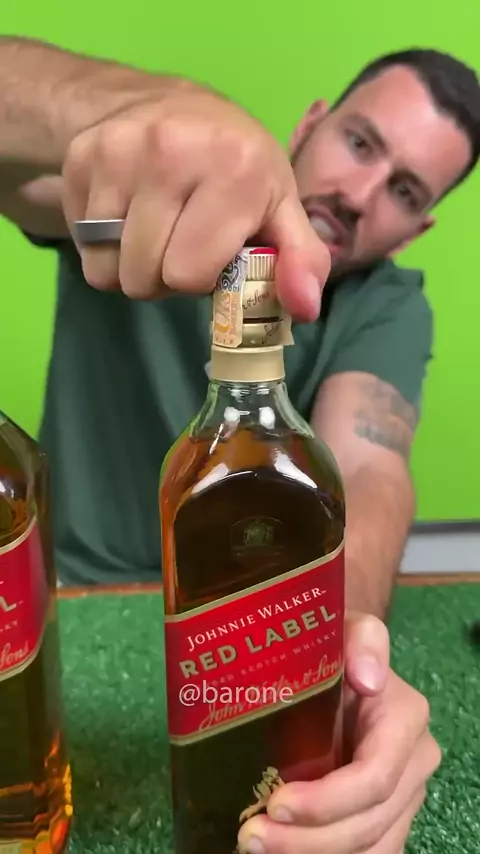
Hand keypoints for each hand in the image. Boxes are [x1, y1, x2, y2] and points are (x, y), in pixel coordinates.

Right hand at [61, 84, 329, 319]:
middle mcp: (170, 151)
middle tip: (179, 244)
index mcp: (233, 169)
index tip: (210, 252)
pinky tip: (128, 215)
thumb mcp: (281, 206)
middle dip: (163, 278)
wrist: (170, 103)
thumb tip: (304, 308)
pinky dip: (103, 246)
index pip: (189, 275)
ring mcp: (117, 152)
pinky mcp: (80, 158)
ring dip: (130, 267)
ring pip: (106, 270)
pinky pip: (82, 246)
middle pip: (143, 278)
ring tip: (155, 233)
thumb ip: (302, 258)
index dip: (200, 278)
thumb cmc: (236, 164)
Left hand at [237, 613, 441, 853]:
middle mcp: (414, 764)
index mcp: (405, 720)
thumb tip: (368, 677)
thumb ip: (362, 639)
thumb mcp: (345, 628)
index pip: (374, 778)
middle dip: (308, 840)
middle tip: (252, 837)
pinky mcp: (387, 815)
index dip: (327, 801)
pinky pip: (366, 852)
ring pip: (369, 847)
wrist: (341, 661)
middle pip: (367, 824)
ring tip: (256, 846)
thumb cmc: (337, 644)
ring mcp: (404, 795)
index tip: (275, 803)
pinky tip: (284, 851)